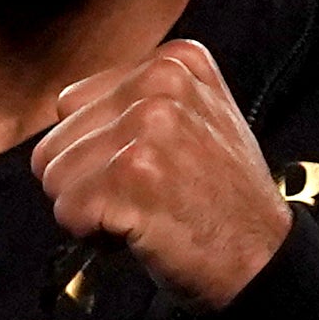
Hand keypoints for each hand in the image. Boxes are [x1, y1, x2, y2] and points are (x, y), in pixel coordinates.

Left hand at [28, 40, 293, 313]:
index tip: (144, 167)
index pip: (71, 103)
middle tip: (143, 196)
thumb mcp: (197, 118)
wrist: (265, 257)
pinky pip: (66, 210)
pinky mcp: (130, 174)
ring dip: (89, 209)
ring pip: (54, 176)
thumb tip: (65, 112)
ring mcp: (145, 127)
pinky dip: (93, 234)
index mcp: (173, 62)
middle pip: (55, 141)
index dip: (95, 149)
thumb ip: (135, 100)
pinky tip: (141, 230)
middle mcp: (159, 84)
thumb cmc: (224, 199)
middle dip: (86, 180)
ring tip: (144, 211)